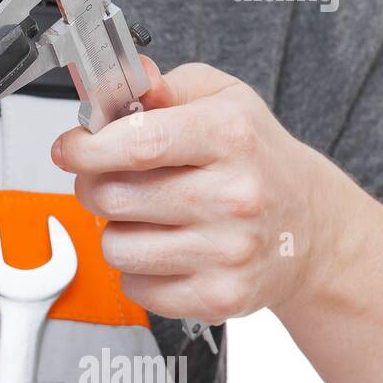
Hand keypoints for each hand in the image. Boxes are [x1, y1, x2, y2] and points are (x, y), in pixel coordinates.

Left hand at [53, 59, 335, 324]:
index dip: (87, 147)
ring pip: (116, 247)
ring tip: (144, 217)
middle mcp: (234, 195)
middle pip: (113, 196)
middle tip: (109, 180)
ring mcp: (228, 251)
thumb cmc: (258, 160)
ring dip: (115, 230)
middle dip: (92, 186)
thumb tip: (112, 85)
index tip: (70, 148)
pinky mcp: (219, 297)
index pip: (138, 143)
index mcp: (230, 136)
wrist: (313, 231)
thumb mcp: (223, 100)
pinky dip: (137, 270)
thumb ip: (162, 87)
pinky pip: (136, 287)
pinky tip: (165, 250)